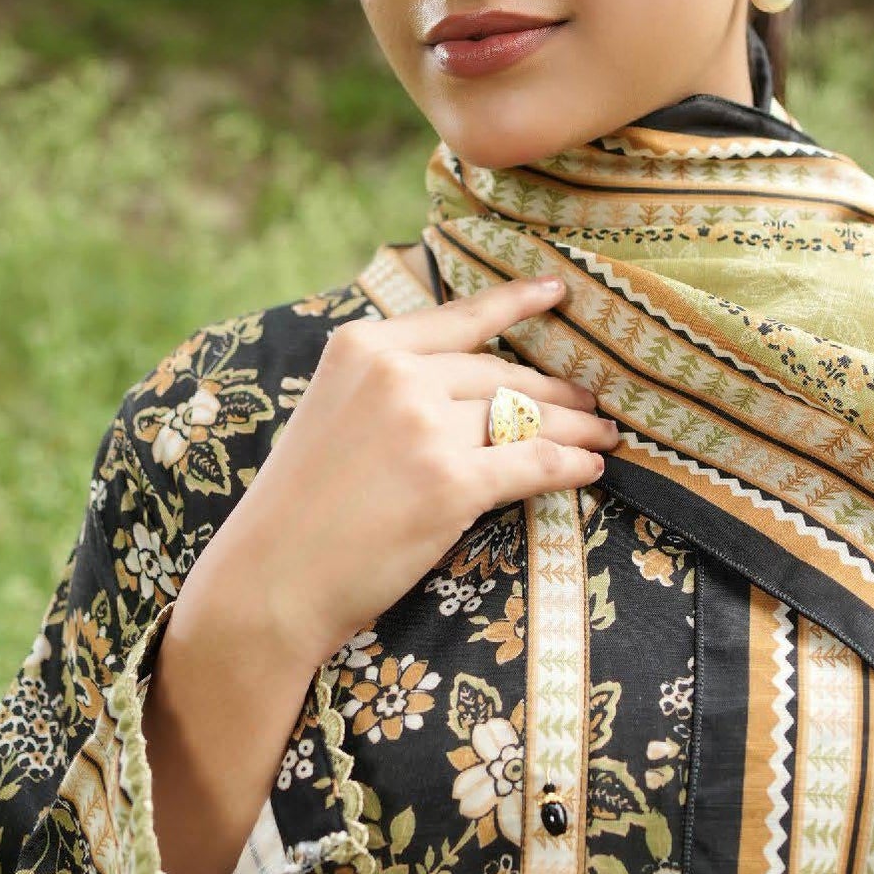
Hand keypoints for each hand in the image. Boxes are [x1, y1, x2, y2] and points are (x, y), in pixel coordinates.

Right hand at [172, 275, 616, 675]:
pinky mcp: (452, 483)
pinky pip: (535, 462)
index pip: (459, 318)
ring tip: (602, 436)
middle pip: (501, 375)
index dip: (516, 303)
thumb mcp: (332, 415)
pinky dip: (571, 466)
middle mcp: (396, 376)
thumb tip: (476, 389)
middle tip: (591, 401)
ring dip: (575, 428)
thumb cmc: (299, 511)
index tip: (557, 291)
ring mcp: (425, 427)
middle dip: (555, 392)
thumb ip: (390, 388)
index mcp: (363, 348)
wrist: (270, 582)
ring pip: (526, 417)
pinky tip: (590, 469)